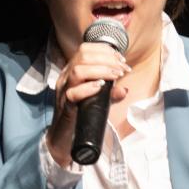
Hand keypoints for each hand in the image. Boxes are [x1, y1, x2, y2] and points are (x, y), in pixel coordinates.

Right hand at [46, 43, 130, 165]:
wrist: (65, 138)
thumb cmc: (82, 113)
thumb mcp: (99, 100)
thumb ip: (110, 93)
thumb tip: (125, 89)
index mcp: (72, 71)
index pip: (85, 50)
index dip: (105, 50)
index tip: (121, 59)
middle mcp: (66, 78)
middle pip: (83, 56)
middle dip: (107, 59)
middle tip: (122, 69)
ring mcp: (64, 91)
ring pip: (78, 71)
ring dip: (101, 70)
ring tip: (116, 76)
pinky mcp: (65, 106)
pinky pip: (73, 94)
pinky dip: (88, 88)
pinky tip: (101, 87)